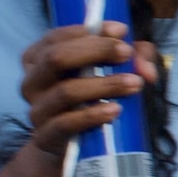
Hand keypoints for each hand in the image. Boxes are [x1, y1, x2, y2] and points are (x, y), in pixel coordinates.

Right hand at [4, 20, 152, 176]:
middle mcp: (31, 82)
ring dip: (103, 85)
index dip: (89, 30)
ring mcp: (36, 110)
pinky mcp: (45, 137)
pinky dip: (92, 115)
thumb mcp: (110, 70)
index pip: (57, 36)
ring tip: (134, 84)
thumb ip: (134, 58)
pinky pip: (65, 124)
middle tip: (127, 53)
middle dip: (96, 51)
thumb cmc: (90, 98)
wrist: (68, 145)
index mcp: (37, 58)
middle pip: (57, 58)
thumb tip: (146, 68)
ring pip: (66, 91)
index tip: (121, 31)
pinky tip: (115, 109)